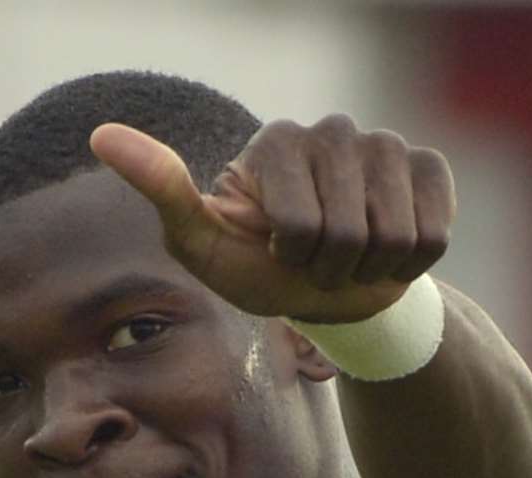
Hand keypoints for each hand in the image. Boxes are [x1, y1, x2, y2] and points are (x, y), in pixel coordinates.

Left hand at [89, 115, 453, 324]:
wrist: (331, 295)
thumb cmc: (260, 270)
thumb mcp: (204, 245)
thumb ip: (163, 191)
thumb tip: (100, 134)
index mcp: (276, 140)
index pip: (298, 225)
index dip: (291, 258)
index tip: (277, 251)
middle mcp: (332, 128)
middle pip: (345, 232)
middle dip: (329, 268)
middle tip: (314, 262)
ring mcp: (386, 143)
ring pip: (392, 236)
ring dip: (368, 268)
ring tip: (348, 258)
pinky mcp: (429, 167)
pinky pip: (431, 234)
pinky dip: (408, 263)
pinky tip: (388, 250)